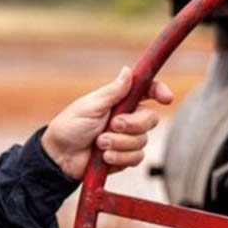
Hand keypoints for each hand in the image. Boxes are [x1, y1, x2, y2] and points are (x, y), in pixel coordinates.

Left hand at [40, 66, 173, 180]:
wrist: (60, 156)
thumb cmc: (70, 126)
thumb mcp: (90, 106)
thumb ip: (112, 91)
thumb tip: (128, 70)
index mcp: (119, 101)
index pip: (147, 91)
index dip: (160, 91)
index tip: (166, 98)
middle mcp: (127, 118)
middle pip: (150, 119)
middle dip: (132, 125)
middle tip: (112, 125)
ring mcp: (127, 138)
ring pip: (142, 140)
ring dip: (119, 143)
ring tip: (99, 143)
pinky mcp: (125, 156)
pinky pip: (137, 157)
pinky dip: (120, 157)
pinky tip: (104, 157)